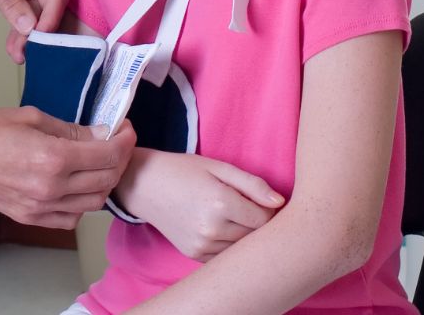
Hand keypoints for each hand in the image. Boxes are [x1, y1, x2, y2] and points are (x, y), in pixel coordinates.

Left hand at [0, 0, 64, 62]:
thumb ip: (9, 2)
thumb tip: (29, 26)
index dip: (51, 17)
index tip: (39, 37)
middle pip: (51, 7)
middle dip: (39, 31)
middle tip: (28, 51)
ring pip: (40, 17)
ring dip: (29, 36)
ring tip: (18, 53)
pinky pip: (28, 18)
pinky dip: (21, 33)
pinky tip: (15, 48)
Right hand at [0, 91, 135, 228]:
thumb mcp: (33, 117)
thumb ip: (71, 129)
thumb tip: (101, 133)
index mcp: (53, 157)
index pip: (107, 154)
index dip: (124, 140)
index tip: (126, 129)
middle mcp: (51, 188)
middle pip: (105, 180)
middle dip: (118, 159)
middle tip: (117, 142)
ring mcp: (41, 207)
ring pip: (93, 202)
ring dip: (103, 182)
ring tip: (99, 162)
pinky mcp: (31, 218)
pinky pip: (71, 218)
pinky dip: (82, 202)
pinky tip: (76, 184)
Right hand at [116, 149, 283, 261]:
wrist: (144, 184)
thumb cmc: (182, 170)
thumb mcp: (216, 166)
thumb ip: (251, 183)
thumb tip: (280, 203)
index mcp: (220, 202)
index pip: (265, 219)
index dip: (269, 210)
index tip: (263, 201)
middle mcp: (212, 228)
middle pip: (255, 236)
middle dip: (258, 224)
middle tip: (250, 209)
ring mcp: (202, 245)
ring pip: (241, 249)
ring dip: (244, 236)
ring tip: (233, 217)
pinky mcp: (195, 255)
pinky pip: (225, 256)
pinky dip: (228, 245)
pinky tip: (220, 228)